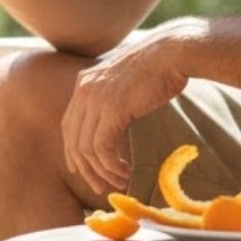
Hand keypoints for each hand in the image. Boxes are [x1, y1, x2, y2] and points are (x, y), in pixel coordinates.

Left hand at [61, 24, 194, 197]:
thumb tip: (112, 122)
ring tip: (120, 180)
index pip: (69, 126)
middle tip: (100, 187)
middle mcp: (84, 90)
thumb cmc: (157, 68)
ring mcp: (95, 99)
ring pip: (86, 148)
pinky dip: (111, 166)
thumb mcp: (124, 84)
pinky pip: (101, 148)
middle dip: (86, 168)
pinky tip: (125, 171)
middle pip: (73, 140)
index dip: (74, 152)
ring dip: (102, 171)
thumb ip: (111, 99)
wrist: (172, 53)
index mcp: (84, 83)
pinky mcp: (111, 110)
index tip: (85, 171)